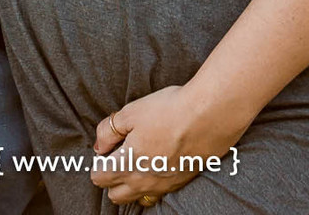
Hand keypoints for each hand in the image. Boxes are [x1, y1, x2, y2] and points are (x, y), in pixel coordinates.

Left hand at [90, 85, 234, 204]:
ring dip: (132, 185)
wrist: (209, 115)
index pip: (99, 177)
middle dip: (112, 178)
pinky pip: (160, 193)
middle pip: (116, 195)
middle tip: (120, 154)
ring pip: (138, 198)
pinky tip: (161, 161)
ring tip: (140, 160)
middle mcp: (144, 182)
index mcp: (127, 165)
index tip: (108, 146)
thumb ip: (109, 131)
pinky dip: (154, 184)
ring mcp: (164, 186)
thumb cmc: (169, 110)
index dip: (99, 161)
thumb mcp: (132, 112)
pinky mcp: (181, 183)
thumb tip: (99, 145)